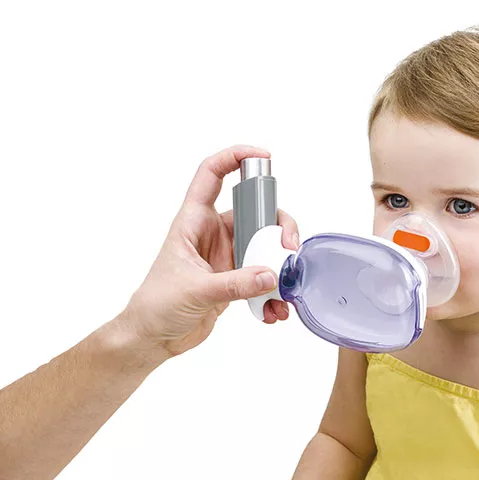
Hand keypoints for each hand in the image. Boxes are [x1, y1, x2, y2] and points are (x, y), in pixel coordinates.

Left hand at [120, 145, 299, 358]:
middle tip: (288, 248)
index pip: (212, 174)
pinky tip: (274, 310)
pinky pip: (264, 276)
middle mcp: (214, 233)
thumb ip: (234, 283)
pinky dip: (273, 292)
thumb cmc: (156, 305)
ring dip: (279, 266)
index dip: (236, 157)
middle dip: (278, 227)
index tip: (264, 157)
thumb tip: (270, 276)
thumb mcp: (195, 291)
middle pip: (255, 212)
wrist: (153, 337)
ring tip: (283, 290)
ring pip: (264, 245)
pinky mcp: (236, 279)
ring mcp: (227, 255)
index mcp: (194, 221)